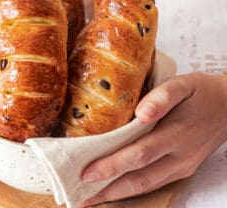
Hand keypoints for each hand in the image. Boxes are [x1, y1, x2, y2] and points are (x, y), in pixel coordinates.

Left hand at [81, 73, 226, 206]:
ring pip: (146, 185)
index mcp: (177, 134)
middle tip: (80, 194)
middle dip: (108, 188)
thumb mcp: (184, 85)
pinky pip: (155, 182)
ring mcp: (182, 166)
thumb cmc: (202, 92)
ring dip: (118, 194)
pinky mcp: (183, 168)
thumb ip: (162, 97)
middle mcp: (180, 157)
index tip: (86, 173)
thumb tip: (141, 114)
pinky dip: (133, 188)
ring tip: (92, 198)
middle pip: (140, 178)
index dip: (112, 166)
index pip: (139, 154)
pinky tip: (117, 188)